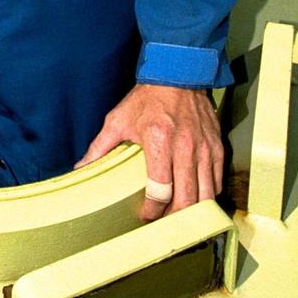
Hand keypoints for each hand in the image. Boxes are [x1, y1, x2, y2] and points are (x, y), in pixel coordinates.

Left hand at [74, 84, 223, 221]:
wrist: (179, 73)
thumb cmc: (146, 98)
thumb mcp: (118, 119)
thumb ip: (99, 147)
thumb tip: (80, 168)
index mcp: (159, 140)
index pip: (160, 190)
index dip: (152, 211)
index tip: (144, 216)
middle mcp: (185, 147)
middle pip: (187, 200)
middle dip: (174, 219)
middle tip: (163, 224)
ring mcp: (204, 149)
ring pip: (207, 196)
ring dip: (194, 212)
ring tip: (180, 217)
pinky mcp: (217, 148)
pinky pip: (217, 182)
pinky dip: (208, 196)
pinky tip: (195, 198)